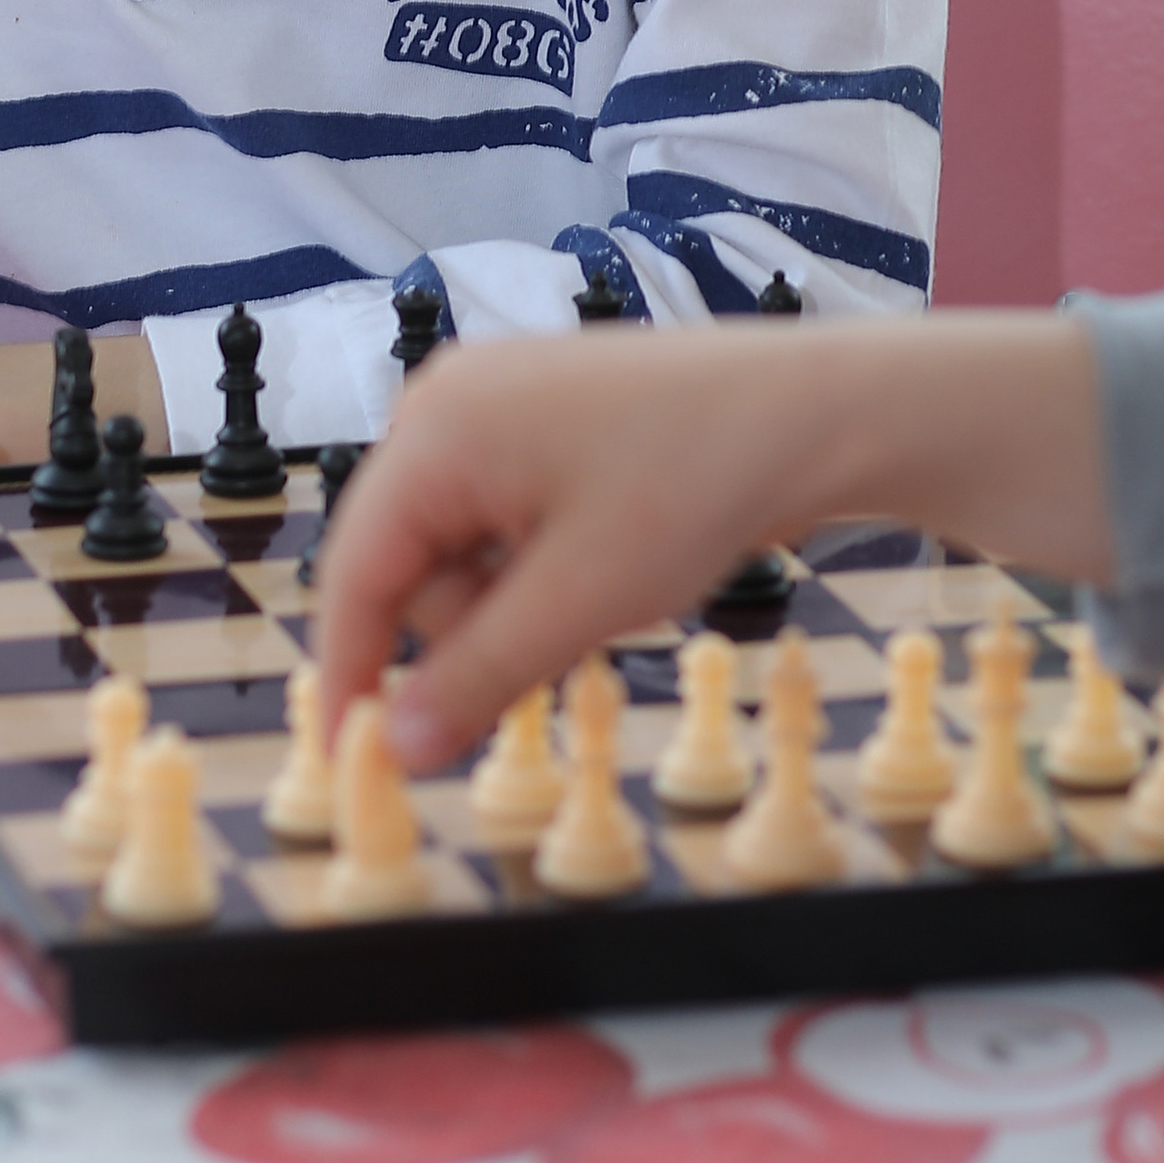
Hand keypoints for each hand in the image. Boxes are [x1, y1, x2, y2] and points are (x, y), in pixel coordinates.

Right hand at [315, 307, 1111, 769]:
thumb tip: (395, 747)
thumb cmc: (699, 482)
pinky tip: (599, 568)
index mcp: (436, 431)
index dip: (349, 675)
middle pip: (401, 561)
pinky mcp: (537, 414)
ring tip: (595, 603)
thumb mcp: (580, 602)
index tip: (350, 762)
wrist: (814, 409)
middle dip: (459, 632)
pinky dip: (530, 565)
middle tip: (549, 658)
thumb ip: (475, 677)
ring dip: (504, 603)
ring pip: (453, 546)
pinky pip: (495, 514)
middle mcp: (447, 401)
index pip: (353, 574)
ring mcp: (492, 400)